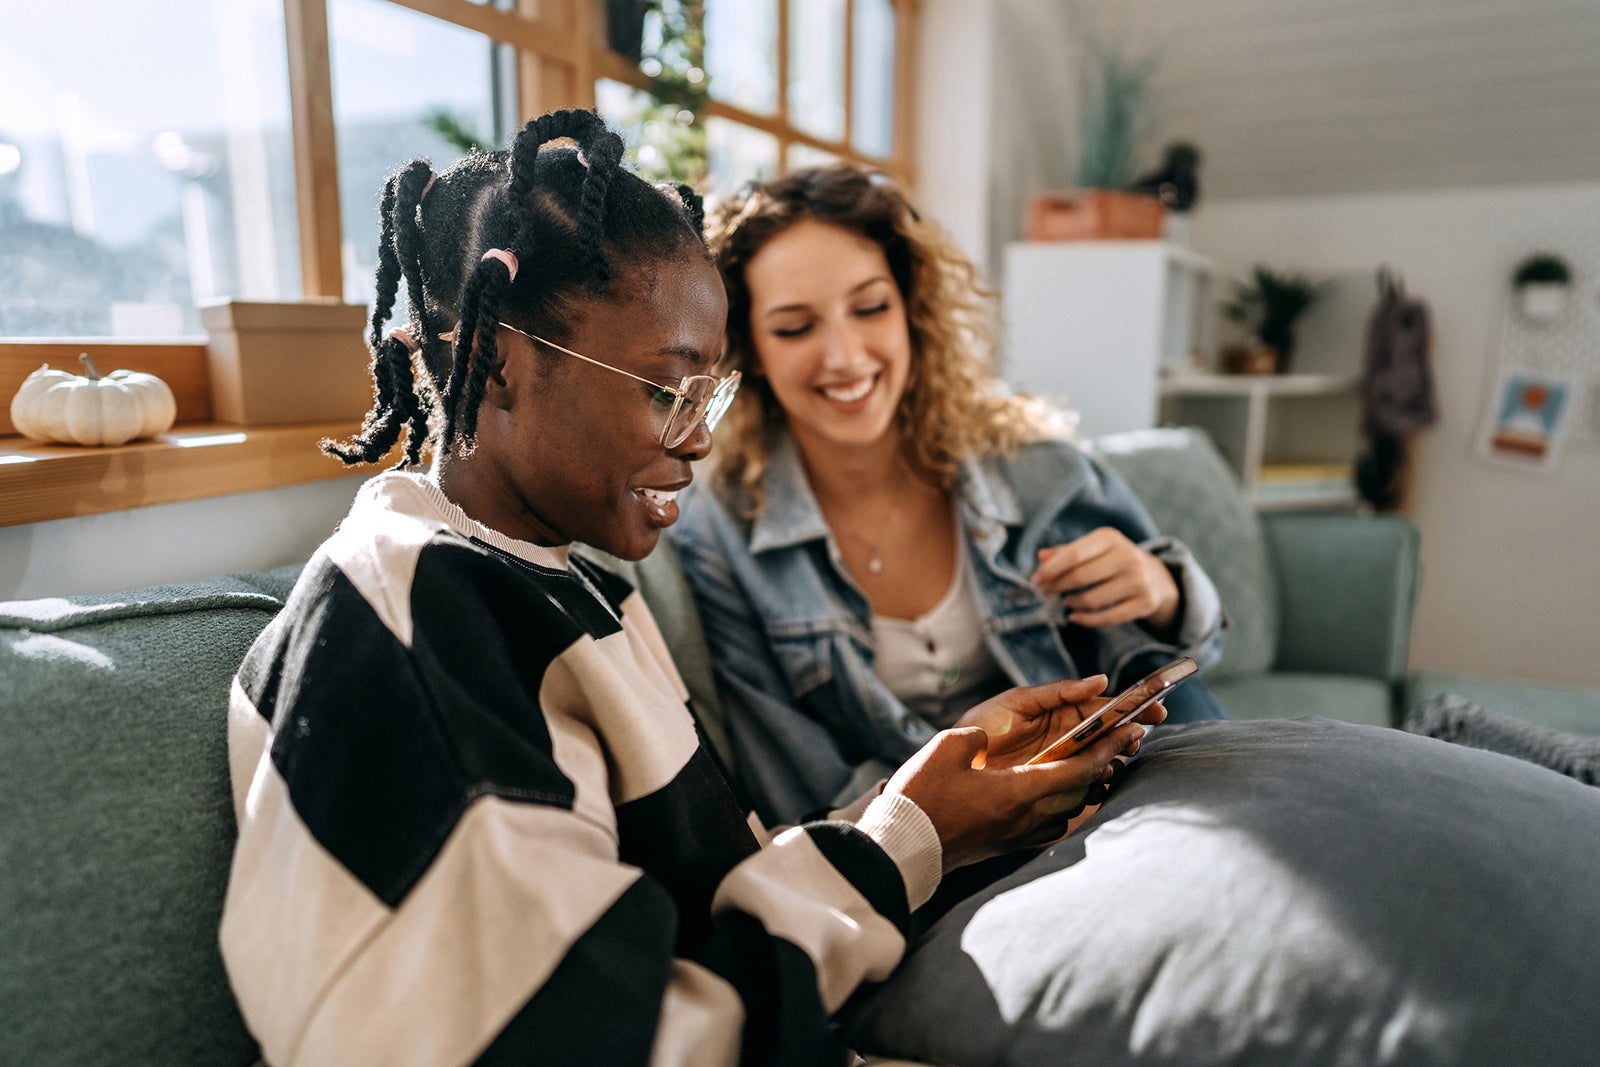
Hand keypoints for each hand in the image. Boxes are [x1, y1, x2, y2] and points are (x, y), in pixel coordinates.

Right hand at [888, 679, 1162, 872]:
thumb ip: (978, 738)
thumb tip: (989, 741)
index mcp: (1019, 792)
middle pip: (1082, 791)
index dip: (1106, 748)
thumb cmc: (921, 798)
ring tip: (1096, 765)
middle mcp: (1028, 817)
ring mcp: (1019, 835)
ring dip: (1087, 787)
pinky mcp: (1008, 845)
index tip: (1129, 731)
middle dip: (1105, 765)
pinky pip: (1051, 823)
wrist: (901, 849)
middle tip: (1122, 742)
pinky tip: (1058, 794)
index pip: (1078, 769)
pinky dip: (1065, 805)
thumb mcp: (947, 749)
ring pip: (1070, 810)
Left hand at [954, 675, 1160, 769]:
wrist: (954, 765)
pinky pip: (1083, 788)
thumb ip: (1059, 691)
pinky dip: (1095, 785)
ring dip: (1113, 761)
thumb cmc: (984, 726)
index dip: (1130, 708)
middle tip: (1137, 739)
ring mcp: (1062, 765)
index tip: (1154, 710)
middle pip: (1109, 737)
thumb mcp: (1018, 702)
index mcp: (1062, 714)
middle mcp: (1067, 740)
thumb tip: (1100, 680)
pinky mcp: (1054, 789)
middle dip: (1129, 736)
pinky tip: (1096, 781)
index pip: (1103, 709)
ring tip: (1114, 760)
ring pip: (1101, 763)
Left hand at [1033, 527, 1179, 631]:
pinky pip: (1107, 618)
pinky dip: (1085, 620)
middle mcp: (1128, 556)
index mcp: (1110, 538)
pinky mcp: (1145, 603)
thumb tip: (1041, 557)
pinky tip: (1074, 616)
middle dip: (1056, 586)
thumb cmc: (1112, 560)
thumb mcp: (1093, 549)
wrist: (1155, 576)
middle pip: (1080, 577)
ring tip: (1064, 601)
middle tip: (1043, 592)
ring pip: (1092, 600)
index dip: (1051, 569)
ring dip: (1070, 603)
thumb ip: (1066, 552)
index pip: (1074, 554)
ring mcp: (1139, 581)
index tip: (1035, 580)